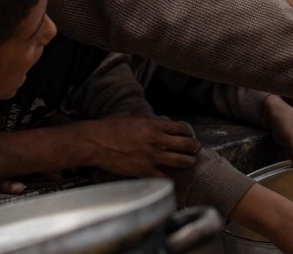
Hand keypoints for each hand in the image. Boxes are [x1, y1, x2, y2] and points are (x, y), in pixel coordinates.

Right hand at [86, 115, 200, 177]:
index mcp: (154, 125)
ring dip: (189, 161)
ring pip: (181, 161)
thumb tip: (156, 123)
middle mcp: (157, 141)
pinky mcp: (145, 171)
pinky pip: (164, 177)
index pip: (180, 128)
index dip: (187, 132)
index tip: (188, 134)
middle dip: (194, 146)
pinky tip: (173, 177)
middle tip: (196, 148)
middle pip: (186, 145)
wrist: (97, 143)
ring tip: (191, 161)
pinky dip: (170, 177)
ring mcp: (152, 157)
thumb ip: (147, 120)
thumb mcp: (132, 116)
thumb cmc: (110, 127)